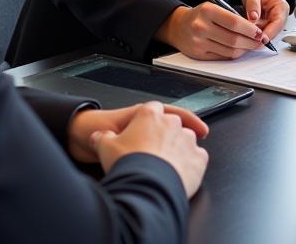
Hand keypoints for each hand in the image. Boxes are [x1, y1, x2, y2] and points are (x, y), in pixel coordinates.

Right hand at [87, 101, 209, 197]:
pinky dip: (192, 163)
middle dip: (165, 134)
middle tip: (156, 150)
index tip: (149, 126)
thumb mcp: (105, 147)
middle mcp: (172, 123)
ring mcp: (188, 140)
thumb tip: (96, 137)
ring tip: (168, 164)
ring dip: (180, 148)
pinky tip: (182, 172)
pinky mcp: (199, 159)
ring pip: (187, 139)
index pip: (152, 110)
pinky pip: (198, 157)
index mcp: (150, 114)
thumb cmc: (128, 163)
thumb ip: (102, 138)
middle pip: (172, 123)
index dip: (149, 119)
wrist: (146, 185)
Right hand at [157, 2, 270, 59]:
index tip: (259, 32)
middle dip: (251, 42)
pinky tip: (240, 50)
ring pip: (230, 50)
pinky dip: (234, 54)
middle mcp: (201, 27)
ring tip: (252, 45)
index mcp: (207, 11)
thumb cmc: (200, 15)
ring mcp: (199, 42)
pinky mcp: (199, 54)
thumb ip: (230, 16)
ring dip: (245, 49)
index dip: (250, 29)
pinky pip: (222, 56)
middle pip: (234, 39)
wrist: (178, 26)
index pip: (234, 22)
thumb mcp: (213, 8)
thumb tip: (253, 29)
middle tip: (260, 41)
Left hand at [239, 0, 288, 41]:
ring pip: (264, 36)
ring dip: (253, 37)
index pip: (278, 23)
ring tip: (241, 35)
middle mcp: (279, 18)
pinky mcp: (264, 28)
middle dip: (259, 37)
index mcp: (281, 7)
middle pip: (272, 32)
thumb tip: (253, 17)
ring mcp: (272, 24)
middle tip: (245, 38)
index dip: (269, 33)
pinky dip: (250, 36)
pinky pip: (258, 35)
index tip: (259, 39)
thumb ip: (253, 3)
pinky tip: (242, 35)